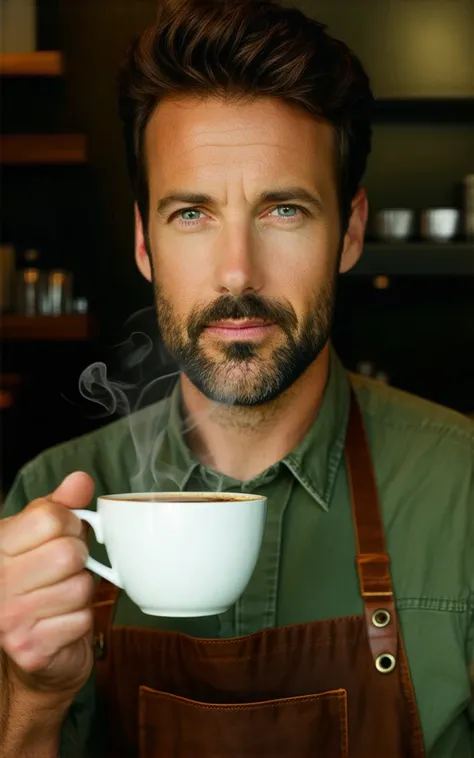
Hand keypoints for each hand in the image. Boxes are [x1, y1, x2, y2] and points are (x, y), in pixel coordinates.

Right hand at [0, 472, 95, 696]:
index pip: (50, 517)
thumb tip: (80, 481)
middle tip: (66, 569)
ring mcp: (10, 619)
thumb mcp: (44, 536)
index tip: (63, 535)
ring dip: (81, 592)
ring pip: (79, 587)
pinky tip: (62, 620)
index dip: (69, 523)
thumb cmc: (40, 580)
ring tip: (63, 595)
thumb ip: (61, 506)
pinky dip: (81, 619)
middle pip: (68, 553)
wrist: (34, 645)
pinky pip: (82, 619)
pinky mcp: (31, 649)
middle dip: (78, 559)